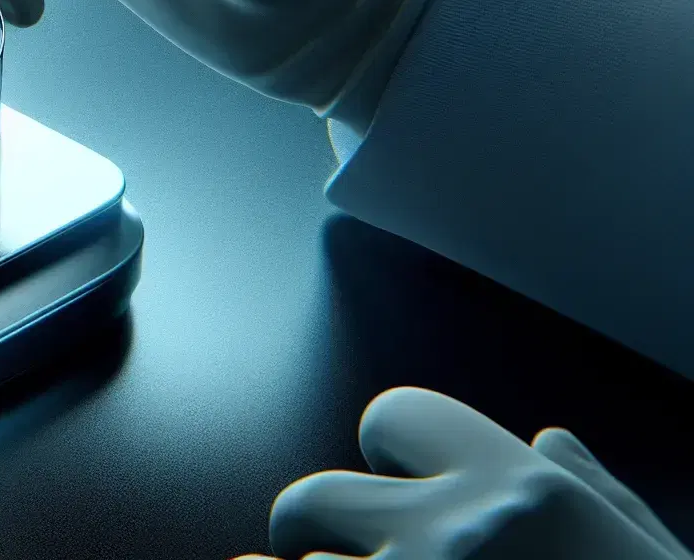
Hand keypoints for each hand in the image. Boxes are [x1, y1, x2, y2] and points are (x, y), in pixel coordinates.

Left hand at [233, 387, 691, 559]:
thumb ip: (595, 495)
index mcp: (518, 490)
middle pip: (315, 494)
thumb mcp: (648, 553)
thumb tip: (548, 439)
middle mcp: (451, 531)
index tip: (401, 480)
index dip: (392, 448)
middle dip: (317, 522)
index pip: (397, 416)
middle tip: (336, 549)